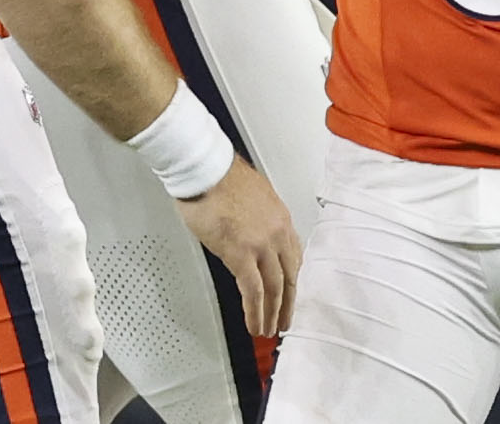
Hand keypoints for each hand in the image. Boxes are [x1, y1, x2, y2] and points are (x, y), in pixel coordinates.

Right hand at [172, 159, 300, 336]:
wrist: (205, 168)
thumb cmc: (220, 176)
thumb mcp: (252, 196)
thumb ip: (257, 219)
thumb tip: (251, 234)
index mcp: (280, 217)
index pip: (294, 255)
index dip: (292, 278)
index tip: (290, 292)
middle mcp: (277, 233)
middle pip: (289, 276)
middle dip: (288, 303)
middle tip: (285, 320)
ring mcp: (261, 245)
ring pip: (274, 288)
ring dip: (272, 313)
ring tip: (269, 330)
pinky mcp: (241, 255)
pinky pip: (253, 292)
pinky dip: (255, 312)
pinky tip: (254, 324)